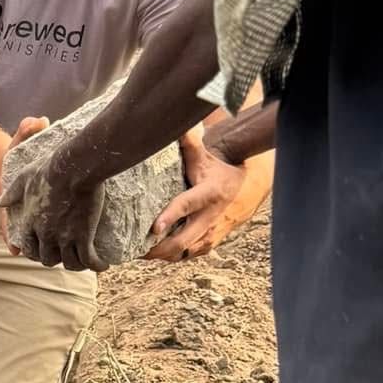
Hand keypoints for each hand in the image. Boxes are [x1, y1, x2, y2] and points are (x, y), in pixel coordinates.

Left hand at [0, 125, 109, 271]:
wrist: (73, 166)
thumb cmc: (49, 169)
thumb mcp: (24, 178)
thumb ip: (12, 193)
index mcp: (30, 222)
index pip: (28, 248)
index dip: (36, 253)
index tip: (46, 252)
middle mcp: (45, 234)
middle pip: (48, 259)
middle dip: (57, 259)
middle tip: (69, 254)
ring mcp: (64, 237)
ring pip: (70, 263)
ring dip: (78, 265)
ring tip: (88, 261)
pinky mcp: (83, 235)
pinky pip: (89, 260)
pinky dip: (97, 265)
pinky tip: (103, 265)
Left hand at [147, 138, 247, 261]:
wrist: (248, 189)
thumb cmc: (219, 171)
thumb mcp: (206, 157)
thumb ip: (189, 144)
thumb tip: (175, 126)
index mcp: (208, 194)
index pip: (186, 206)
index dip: (170, 217)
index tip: (153, 228)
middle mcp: (210, 218)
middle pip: (182, 240)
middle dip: (158, 248)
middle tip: (135, 249)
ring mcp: (211, 234)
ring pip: (183, 252)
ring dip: (161, 256)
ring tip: (139, 253)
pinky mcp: (210, 243)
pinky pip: (187, 255)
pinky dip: (170, 257)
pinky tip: (154, 254)